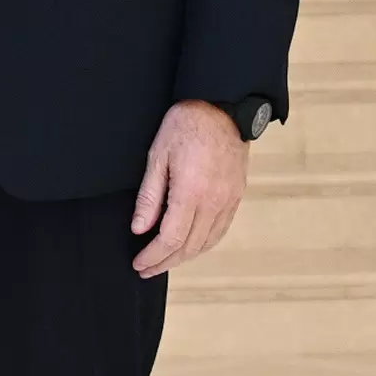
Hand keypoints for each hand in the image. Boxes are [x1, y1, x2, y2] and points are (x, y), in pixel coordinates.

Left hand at [129, 99, 247, 276]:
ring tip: (164, 261)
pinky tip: (190, 245)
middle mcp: (215, 201)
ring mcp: (229, 200)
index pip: (171, 239)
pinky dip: (204, 244)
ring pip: (207, 242)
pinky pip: (221, 230)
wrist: (222, 106)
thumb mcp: (157, 156)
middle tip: (146, 269)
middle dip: (166, 262)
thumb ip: (149, 197)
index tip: (139, 263)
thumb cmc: (185, 125)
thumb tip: (140, 229)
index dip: (154, 256)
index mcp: (192, 193)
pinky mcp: (237, 195)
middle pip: (190, 247)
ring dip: (185, 257)